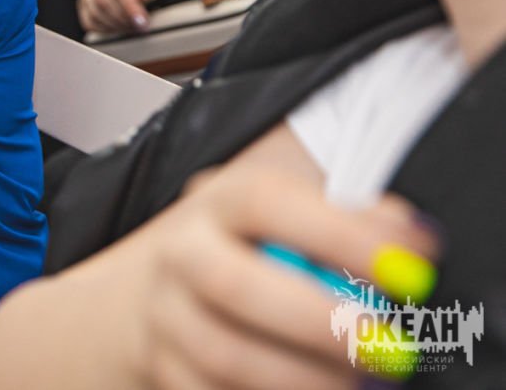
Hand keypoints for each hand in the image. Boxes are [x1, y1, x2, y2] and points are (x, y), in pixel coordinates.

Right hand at [77, 0, 168, 34]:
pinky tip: (119, 27)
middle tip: (140, 26)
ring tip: (132, 26)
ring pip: (95, 12)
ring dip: (115, 24)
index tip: (141, 20)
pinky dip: (105, 29)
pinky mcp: (81, 1)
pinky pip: (88, 21)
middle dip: (123, 18)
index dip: (129, 6)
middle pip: (103, 1)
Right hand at [102, 162, 439, 387]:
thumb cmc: (255, 248)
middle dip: (318, 323)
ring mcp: (165, 316)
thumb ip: (350, 217)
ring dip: (302, 377)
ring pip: (223, 355)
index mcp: (219, 201)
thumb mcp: (295, 212)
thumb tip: (408, 238)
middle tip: (388, 349)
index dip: (338, 235)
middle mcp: (181, 254)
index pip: (266, 202)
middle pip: (233, 285)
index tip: (407, 270)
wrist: (166, 291)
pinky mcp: (165, 370)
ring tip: (359, 383)